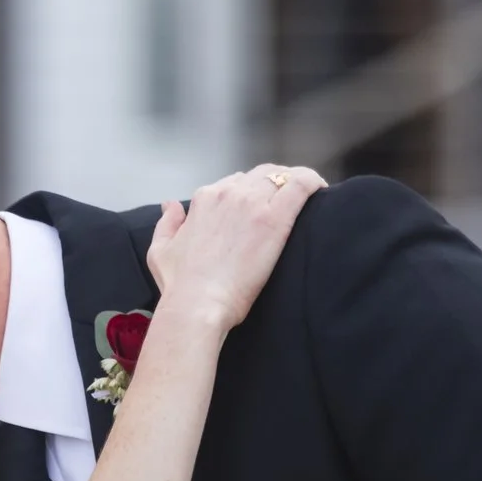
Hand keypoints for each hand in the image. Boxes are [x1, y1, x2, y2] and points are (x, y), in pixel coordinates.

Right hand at [145, 164, 326, 334]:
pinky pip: (301, 185)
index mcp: (205, 199)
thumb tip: (170, 205)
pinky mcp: (274, 218)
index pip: (235, 182)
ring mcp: (252, 203)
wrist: (197, 305)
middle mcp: (229, 193)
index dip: (250, 194)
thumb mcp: (160, 250)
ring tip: (306, 198)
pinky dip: (313, 183)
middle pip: (261, 175)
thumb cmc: (179, 285)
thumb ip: (167, 223)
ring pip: (282, 176)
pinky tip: (320, 192)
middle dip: (275, 184)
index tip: (259, 208)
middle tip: (286, 202)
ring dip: (295, 182)